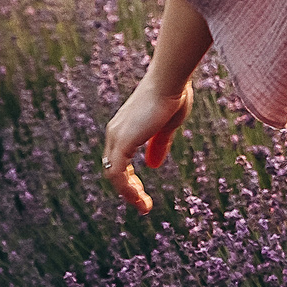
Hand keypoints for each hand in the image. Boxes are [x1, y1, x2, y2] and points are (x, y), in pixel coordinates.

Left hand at [102, 74, 193, 213]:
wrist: (170, 80)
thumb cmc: (173, 95)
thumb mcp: (166, 126)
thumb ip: (158, 145)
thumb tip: (153, 165)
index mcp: (125, 128)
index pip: (119, 160)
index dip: (129, 179)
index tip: (141, 192)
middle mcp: (115, 132)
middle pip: (113, 169)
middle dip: (127, 190)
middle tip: (142, 204)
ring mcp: (117, 136)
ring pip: (113, 174)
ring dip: (127, 194)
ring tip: (143, 206)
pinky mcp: (123, 141)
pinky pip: (117, 173)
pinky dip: (126, 189)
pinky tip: (139, 198)